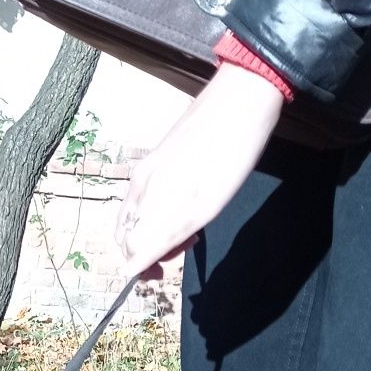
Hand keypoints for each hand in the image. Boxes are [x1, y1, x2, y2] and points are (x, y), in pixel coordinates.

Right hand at [114, 63, 285, 280]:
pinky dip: (158, 214)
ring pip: (137, 216)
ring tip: (188, 230)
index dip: (144, 267)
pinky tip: (186, 206)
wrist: (243, 97)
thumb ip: (164, 238)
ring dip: (153, 233)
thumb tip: (130, 268)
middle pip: (127, 234)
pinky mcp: (158, 158)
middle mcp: (140, 184)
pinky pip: (146, 197)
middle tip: (182, 249)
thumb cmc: (230, 155)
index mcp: (147, 197)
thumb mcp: (202, 207)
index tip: (168, 272)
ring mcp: (147, 168)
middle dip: (146, 252)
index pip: (129, 249)